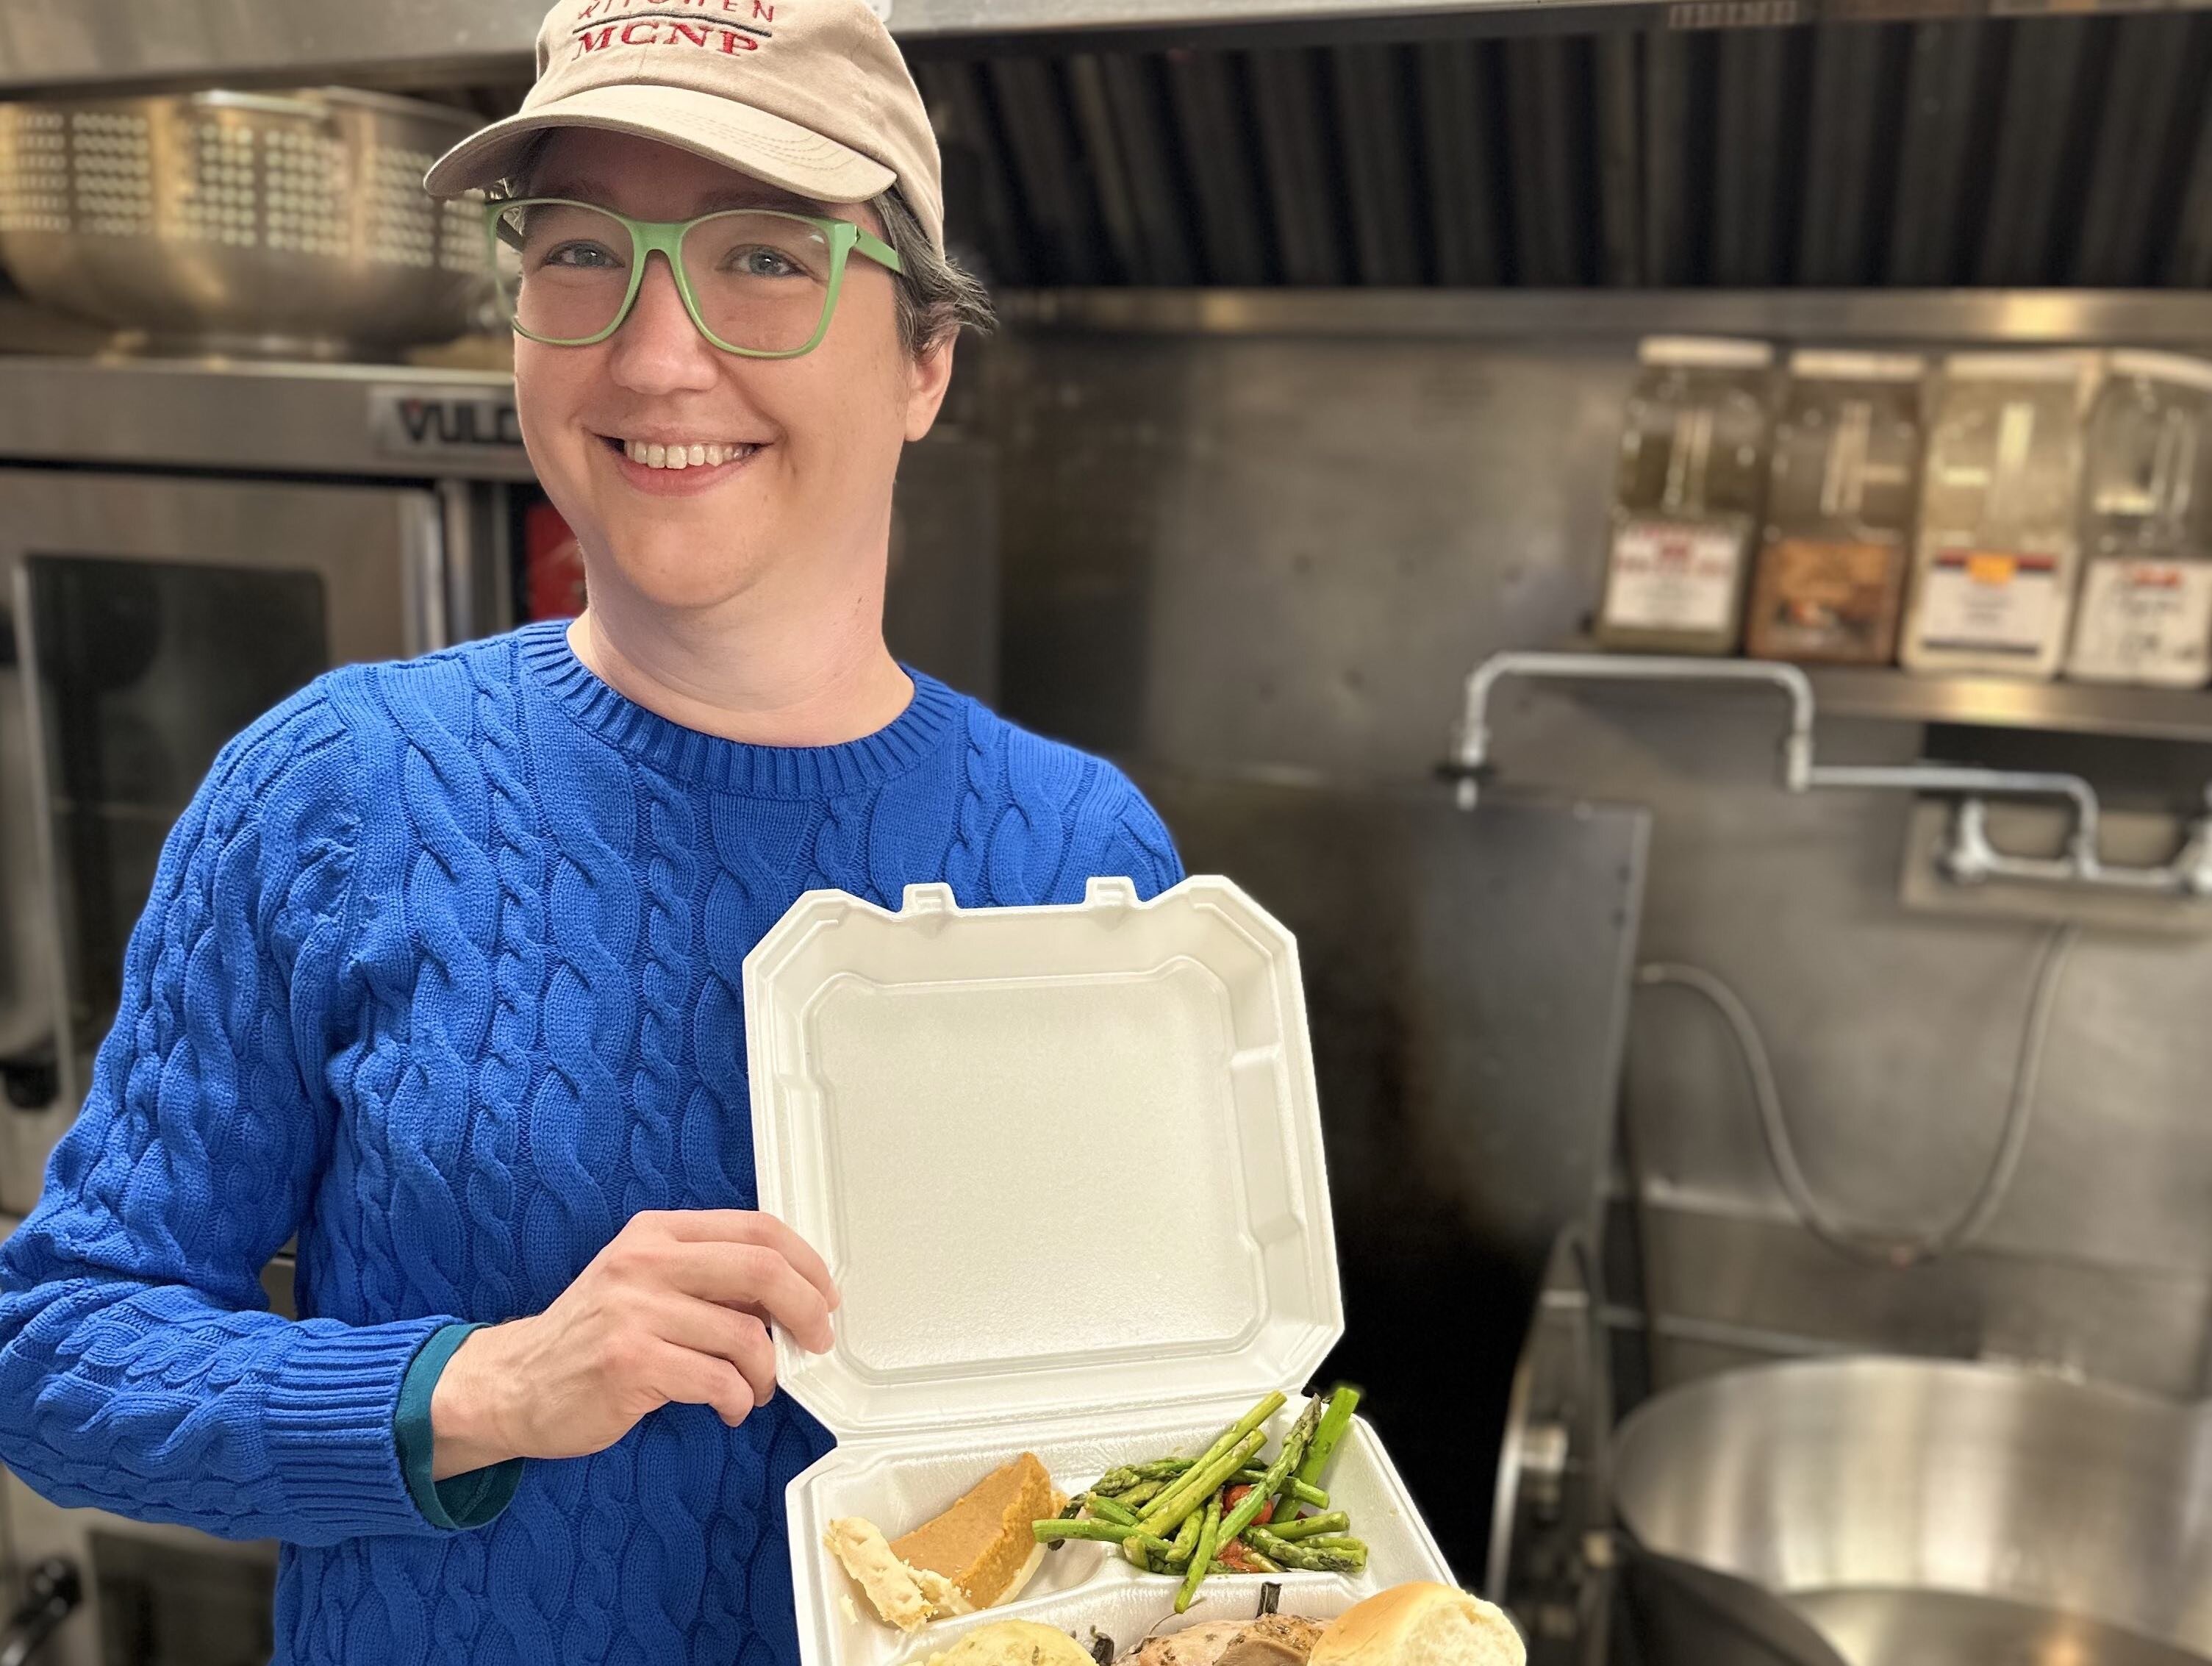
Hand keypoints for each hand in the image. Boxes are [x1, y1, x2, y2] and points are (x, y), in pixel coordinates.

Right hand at [428, 1210, 837, 1478]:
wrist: (514, 1384)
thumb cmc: (591, 1336)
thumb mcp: (644, 1283)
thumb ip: (708, 1279)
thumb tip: (791, 1296)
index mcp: (657, 1233)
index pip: (757, 1229)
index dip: (806, 1263)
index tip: (825, 1296)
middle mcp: (646, 1262)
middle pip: (761, 1270)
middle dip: (807, 1310)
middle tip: (816, 1341)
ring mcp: (634, 1313)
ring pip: (744, 1336)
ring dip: (767, 1373)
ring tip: (755, 1388)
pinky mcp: (630, 1365)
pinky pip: (717, 1381)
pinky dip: (738, 1400)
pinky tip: (728, 1407)